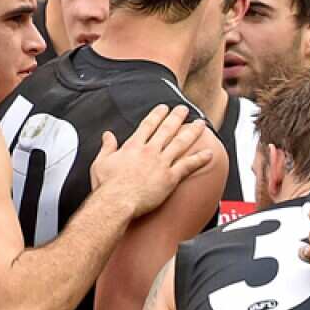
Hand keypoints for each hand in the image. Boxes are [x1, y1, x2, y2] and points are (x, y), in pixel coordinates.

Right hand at [90, 104, 214, 217]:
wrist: (117, 201)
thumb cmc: (108, 186)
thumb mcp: (101, 162)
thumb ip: (107, 147)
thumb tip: (107, 136)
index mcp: (133, 146)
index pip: (148, 125)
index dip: (157, 115)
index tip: (164, 108)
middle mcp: (149, 151)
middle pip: (167, 129)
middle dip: (177, 117)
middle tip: (184, 110)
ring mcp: (161, 163)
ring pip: (180, 143)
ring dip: (192, 132)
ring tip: (200, 125)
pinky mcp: (170, 177)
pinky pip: (188, 165)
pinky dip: (200, 158)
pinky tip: (209, 153)